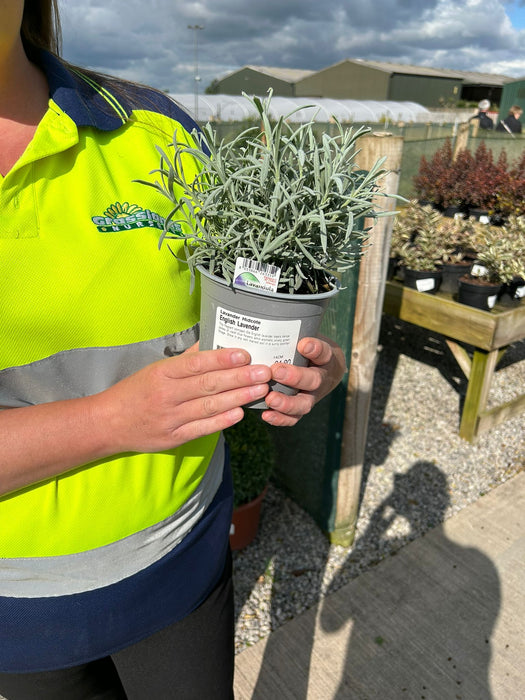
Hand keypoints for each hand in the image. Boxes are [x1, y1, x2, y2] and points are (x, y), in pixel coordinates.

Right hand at [98, 344, 270, 452]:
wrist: (107, 424)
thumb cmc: (135, 392)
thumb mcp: (155, 369)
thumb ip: (185, 360)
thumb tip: (212, 342)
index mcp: (162, 374)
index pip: (196, 364)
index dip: (222, 358)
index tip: (245, 354)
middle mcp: (167, 396)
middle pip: (208, 385)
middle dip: (239, 378)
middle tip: (264, 371)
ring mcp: (171, 419)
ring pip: (209, 406)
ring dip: (238, 397)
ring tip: (260, 390)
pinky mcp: (174, 438)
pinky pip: (203, 428)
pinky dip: (223, 421)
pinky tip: (241, 412)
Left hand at [261, 335, 345, 426]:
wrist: (323, 369)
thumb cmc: (306, 348)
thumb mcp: (308, 334)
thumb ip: (293, 330)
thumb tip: (266, 309)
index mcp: (326, 358)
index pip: (324, 352)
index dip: (315, 348)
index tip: (303, 343)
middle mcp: (322, 378)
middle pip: (313, 380)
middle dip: (295, 377)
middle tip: (276, 370)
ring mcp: (313, 396)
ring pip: (304, 403)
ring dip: (287, 402)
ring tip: (271, 398)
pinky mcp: (302, 409)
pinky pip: (294, 418)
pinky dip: (281, 418)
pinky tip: (266, 415)